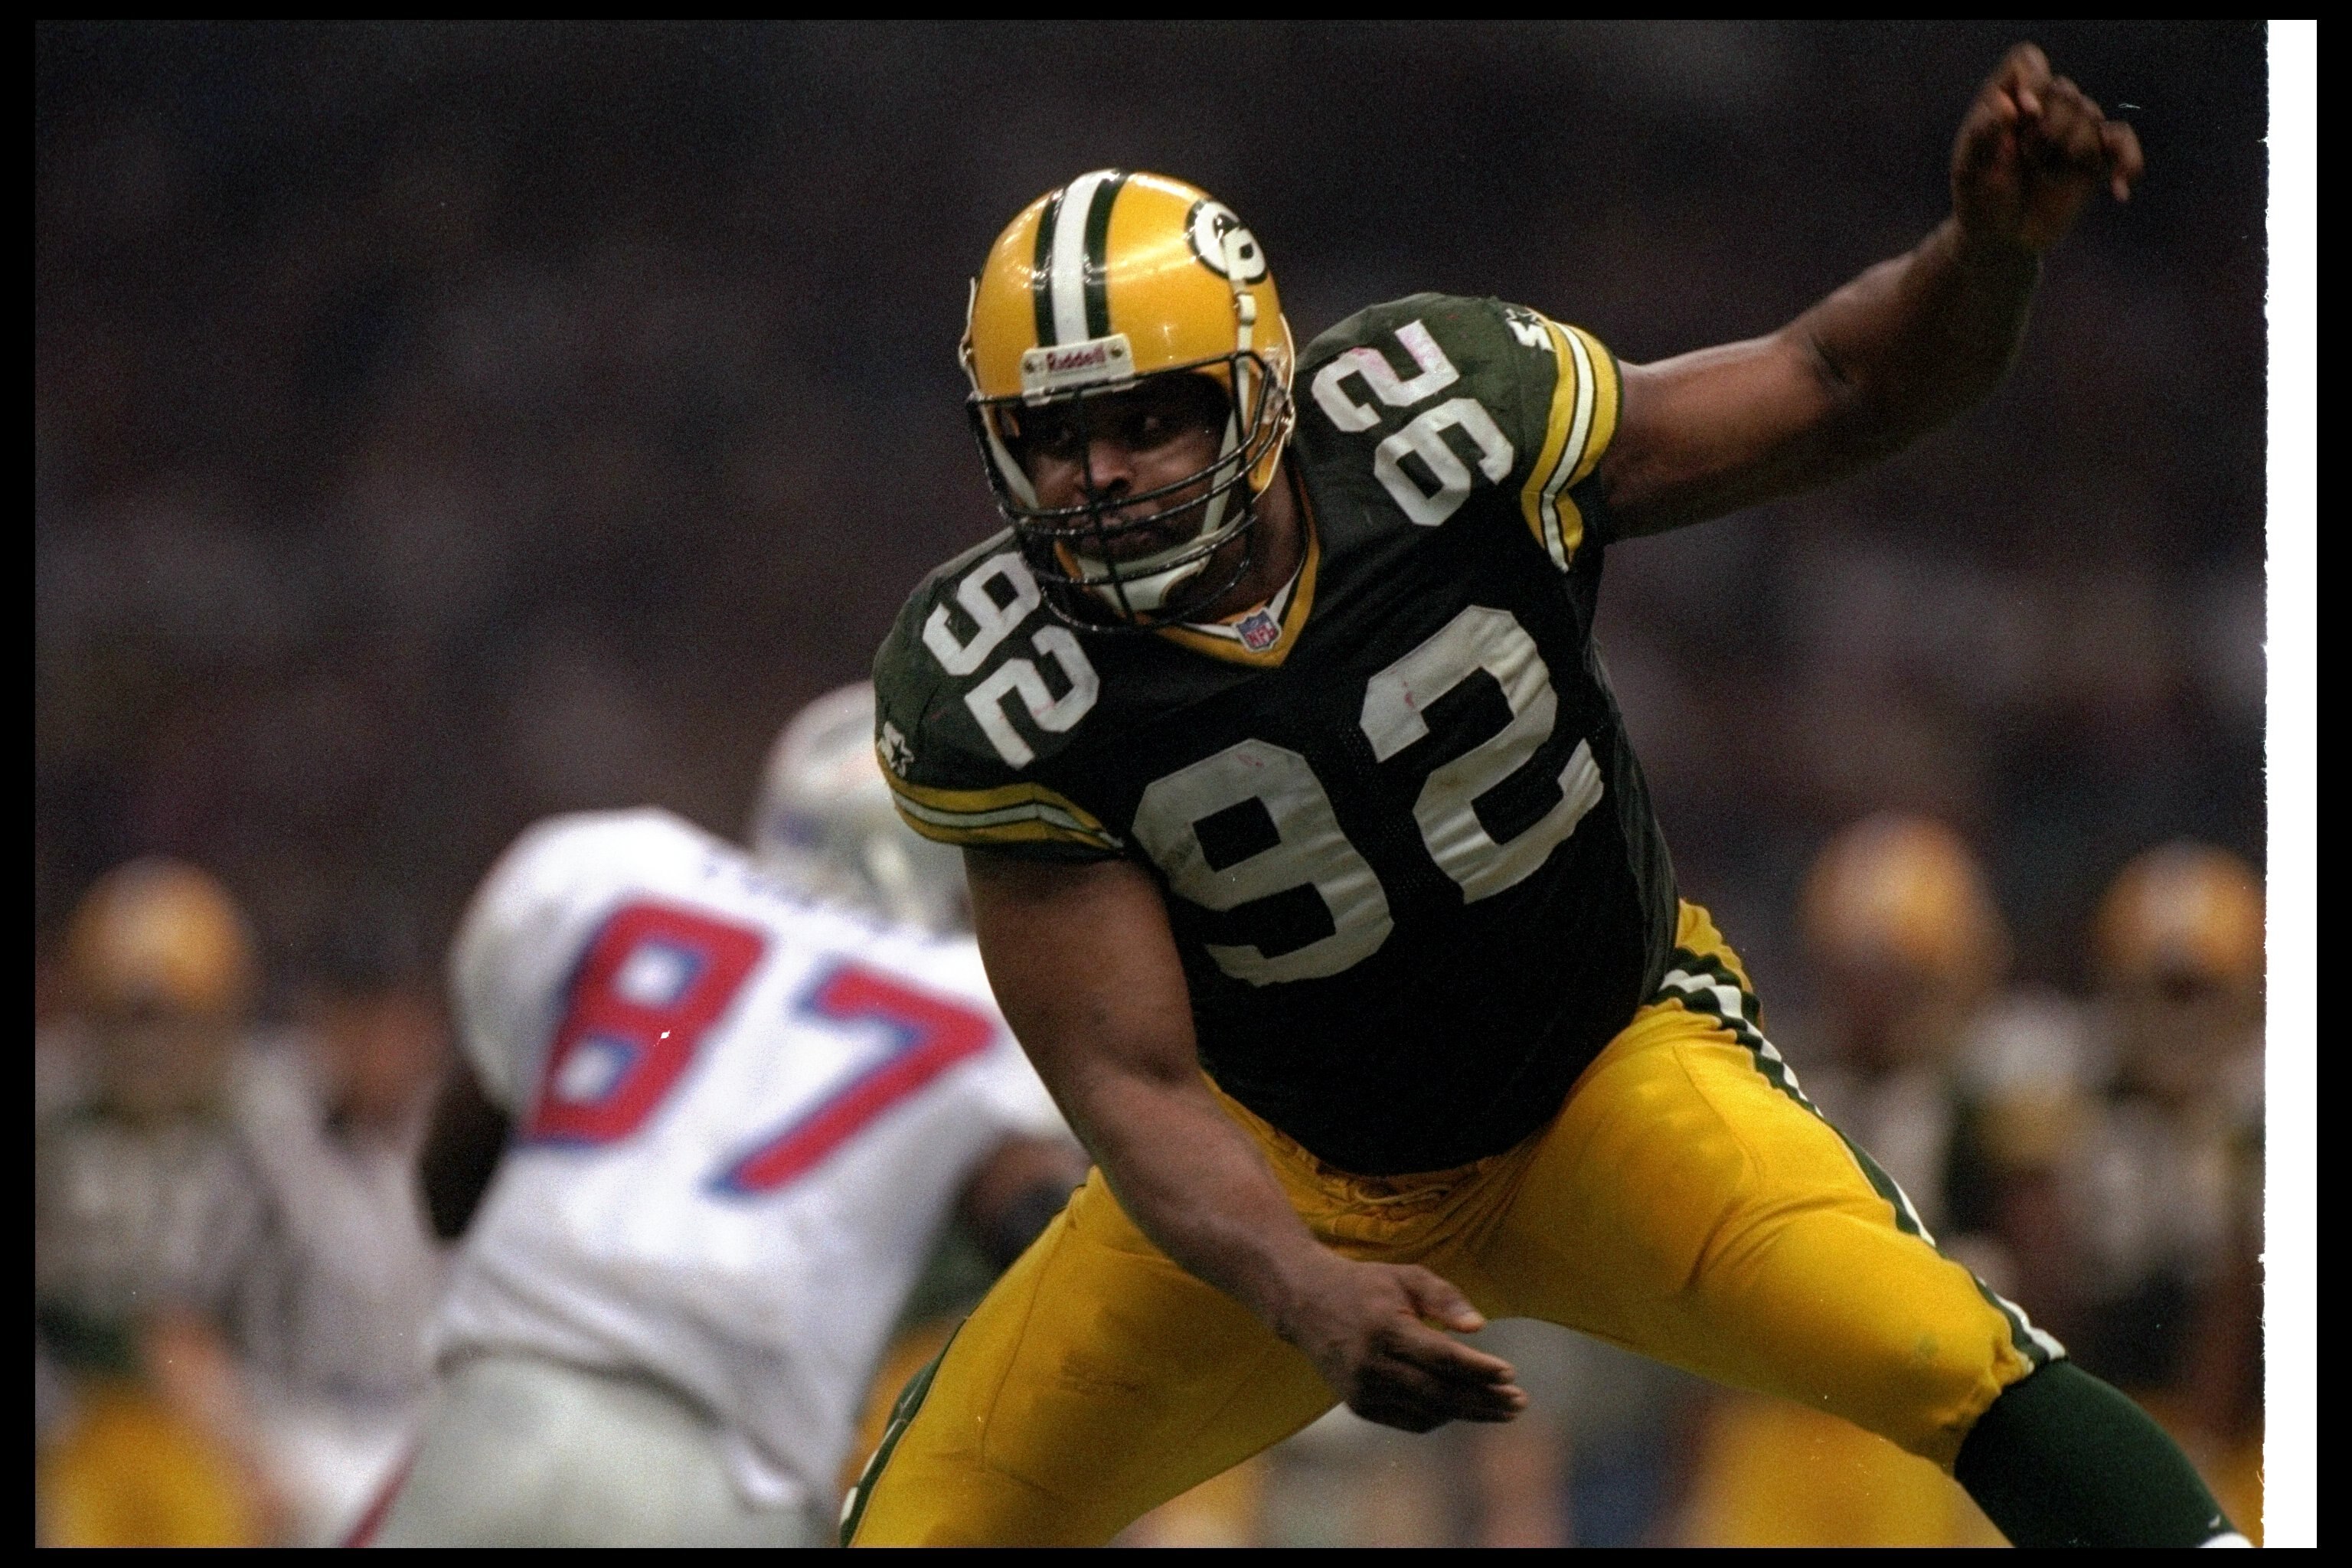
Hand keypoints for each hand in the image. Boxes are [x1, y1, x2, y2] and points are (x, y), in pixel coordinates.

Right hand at [1276, 1256, 1527, 1432]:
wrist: (1306, 1303)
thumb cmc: (1366, 1286)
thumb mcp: (1406, 1276)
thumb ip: (1444, 1297)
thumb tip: (1480, 1326)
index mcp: (1384, 1327)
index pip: (1441, 1357)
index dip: (1479, 1369)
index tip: (1511, 1373)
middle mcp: (1370, 1364)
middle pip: (1439, 1392)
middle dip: (1484, 1400)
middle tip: (1519, 1403)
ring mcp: (1361, 1389)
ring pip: (1427, 1411)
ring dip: (1468, 1413)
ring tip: (1501, 1410)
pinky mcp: (1358, 1405)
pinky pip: (1409, 1420)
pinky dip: (1440, 1416)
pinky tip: (1462, 1408)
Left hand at [1952, 43, 2144, 253]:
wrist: (2001, 240)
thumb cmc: (1978, 203)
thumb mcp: (1968, 173)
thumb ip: (1981, 136)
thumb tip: (2008, 105)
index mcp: (2007, 102)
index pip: (2027, 61)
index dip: (2033, 80)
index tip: (2027, 112)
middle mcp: (2043, 109)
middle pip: (2065, 91)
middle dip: (2048, 127)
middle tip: (2028, 158)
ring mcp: (2071, 132)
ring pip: (2091, 115)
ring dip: (2071, 148)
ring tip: (2046, 173)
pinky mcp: (2095, 157)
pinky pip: (2123, 141)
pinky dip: (2127, 160)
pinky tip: (2119, 190)